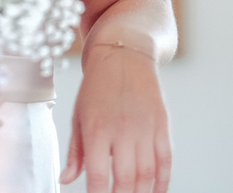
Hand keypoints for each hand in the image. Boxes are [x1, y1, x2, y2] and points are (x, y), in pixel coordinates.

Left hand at [61, 44, 170, 192]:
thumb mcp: (78, 116)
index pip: (97, 176)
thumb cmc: (96, 87)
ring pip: (147, 173)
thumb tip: (66, 180)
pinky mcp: (162, 123)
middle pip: (125, 180)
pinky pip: (166, 159)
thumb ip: (75, 152)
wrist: (123, 53)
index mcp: (96, 129)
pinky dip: (163, 181)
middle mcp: (122, 129)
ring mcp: (145, 126)